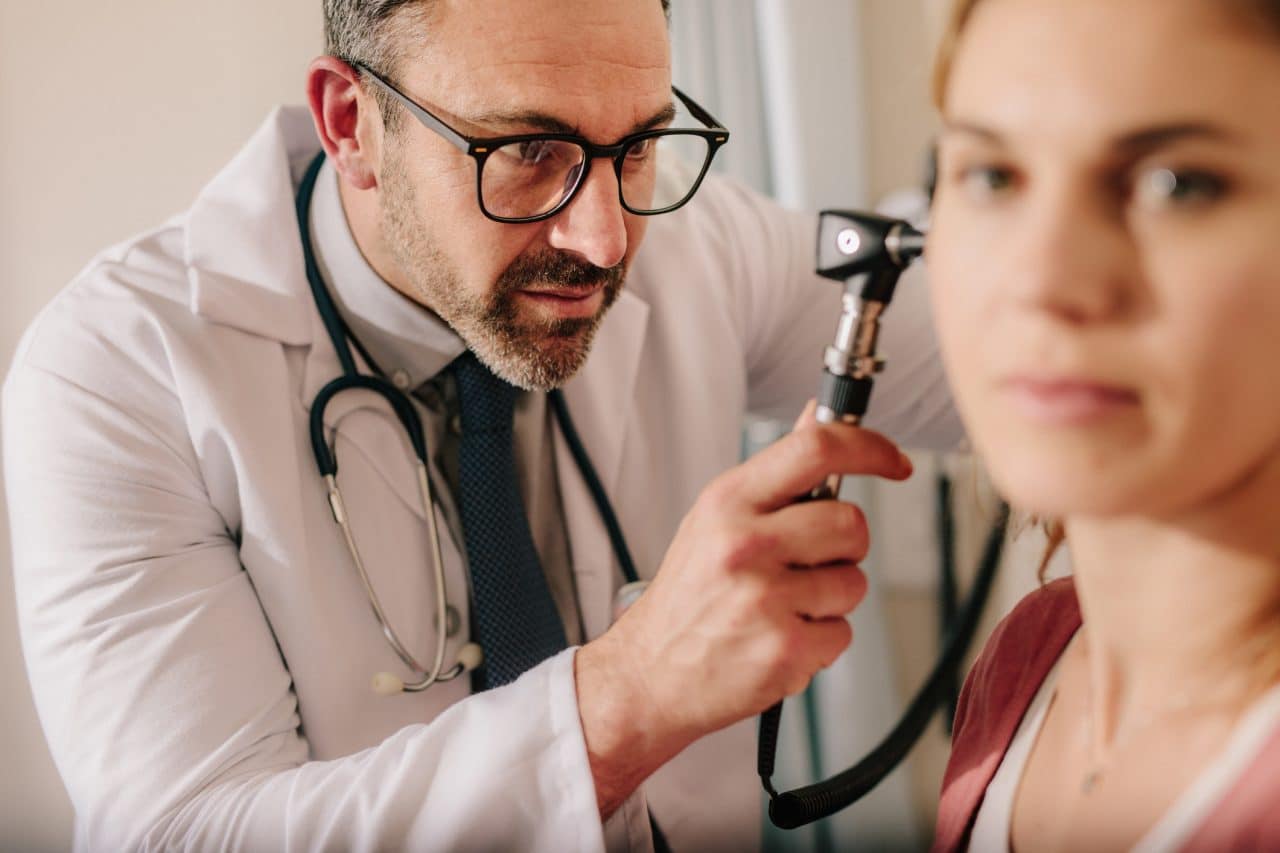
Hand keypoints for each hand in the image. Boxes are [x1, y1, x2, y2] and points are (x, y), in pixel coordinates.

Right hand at [575, 404, 912, 816]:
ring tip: (781, 607)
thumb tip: (817, 416)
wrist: (648, 673)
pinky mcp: (784, 650)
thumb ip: (775, 473)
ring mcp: (765, 599)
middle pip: (851, 523)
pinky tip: (778, 639)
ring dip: (830, 599)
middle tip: (806, 563)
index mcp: (729, 502)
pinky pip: (842, 634)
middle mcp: (745, 545)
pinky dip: (820, 642)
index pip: (816, 449)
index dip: (869, 448)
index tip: (894, 462)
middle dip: (843, 546)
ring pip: (854, 582)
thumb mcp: (716, 519)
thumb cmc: (688, 596)